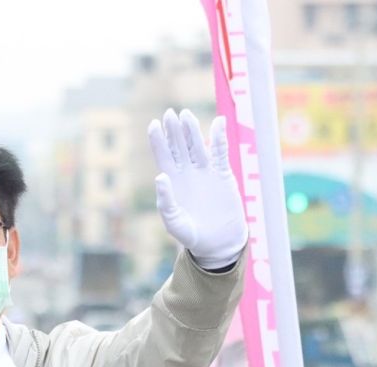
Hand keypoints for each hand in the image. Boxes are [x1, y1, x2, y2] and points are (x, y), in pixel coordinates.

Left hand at [148, 109, 246, 269]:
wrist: (216, 243)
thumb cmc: (191, 234)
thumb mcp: (174, 221)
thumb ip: (165, 201)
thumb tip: (160, 176)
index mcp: (171, 181)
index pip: (163, 155)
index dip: (158, 140)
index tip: (154, 124)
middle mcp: (186, 172)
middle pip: (179, 146)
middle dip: (174, 130)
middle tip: (170, 114)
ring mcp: (205, 171)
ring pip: (198, 145)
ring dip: (192, 130)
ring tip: (186, 115)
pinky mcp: (222, 174)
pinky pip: (220, 153)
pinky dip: (219, 139)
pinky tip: (217, 123)